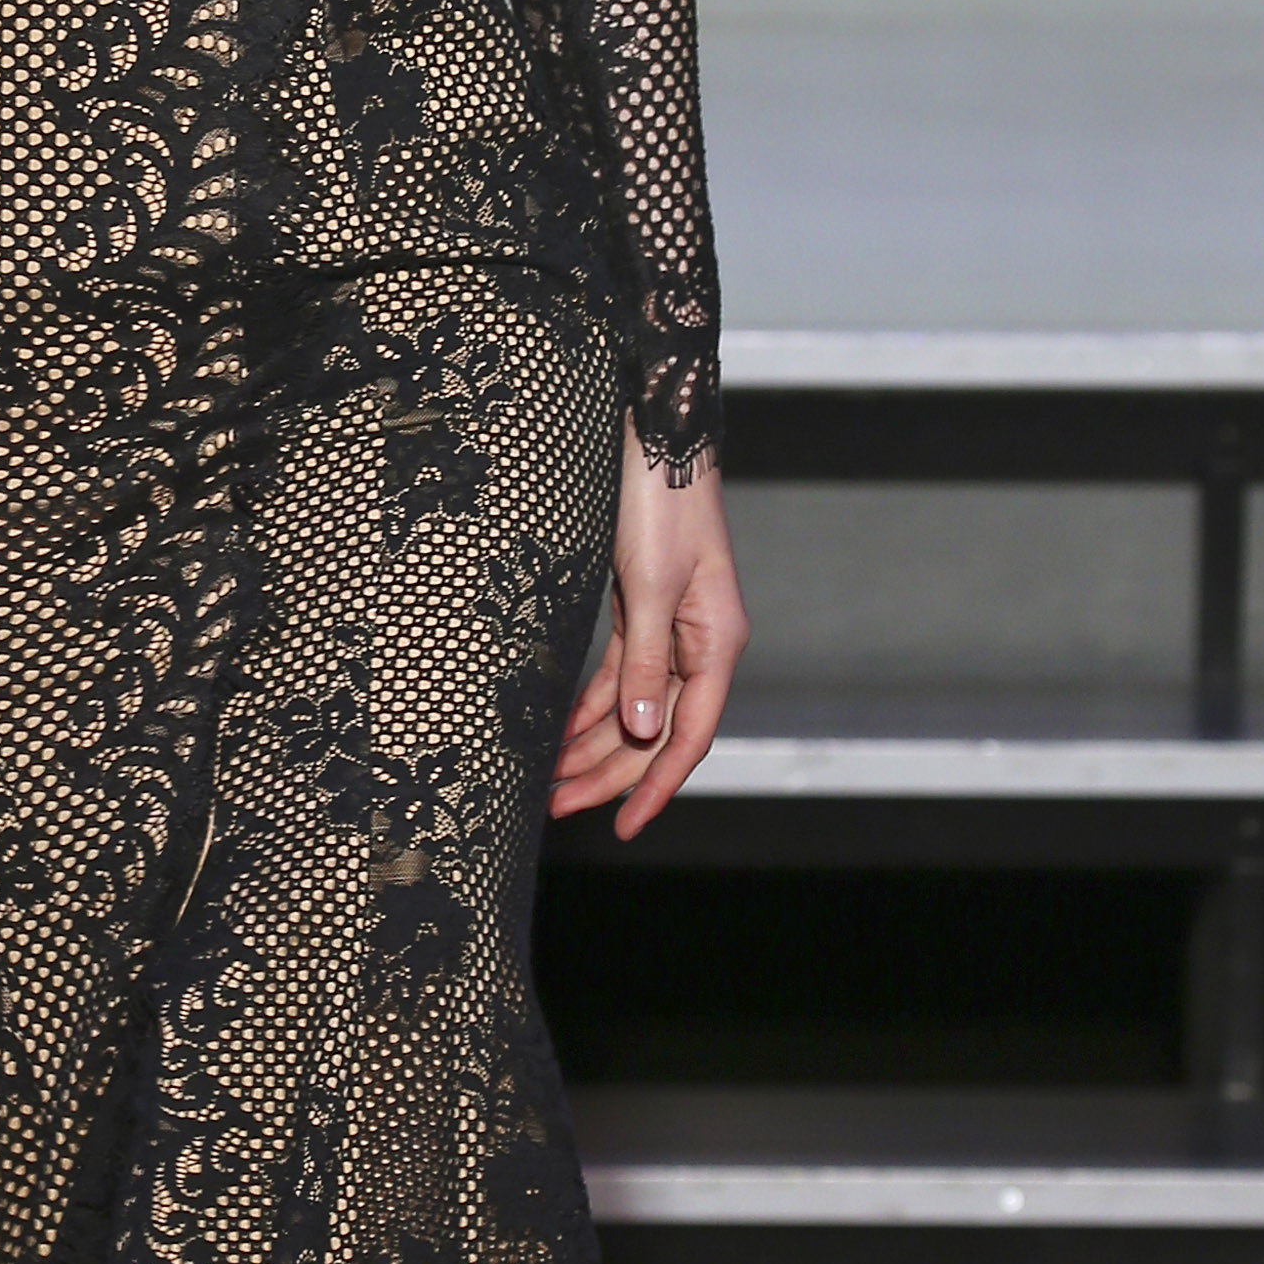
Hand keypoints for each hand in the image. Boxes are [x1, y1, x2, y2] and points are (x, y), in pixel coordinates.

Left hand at [551, 428, 747, 839]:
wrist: (652, 436)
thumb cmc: (657, 502)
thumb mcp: (648, 585)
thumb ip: (644, 661)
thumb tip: (644, 732)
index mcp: (716, 642)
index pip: (688, 736)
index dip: (655, 786)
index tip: (623, 827)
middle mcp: (699, 643)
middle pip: (656, 730)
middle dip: (608, 774)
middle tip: (557, 809)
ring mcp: (672, 627)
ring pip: (634, 707)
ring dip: (592, 745)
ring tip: (548, 782)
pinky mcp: (643, 609)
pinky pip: (619, 674)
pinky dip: (590, 705)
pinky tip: (560, 732)